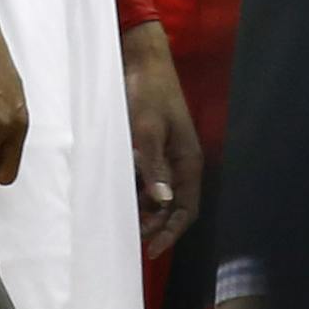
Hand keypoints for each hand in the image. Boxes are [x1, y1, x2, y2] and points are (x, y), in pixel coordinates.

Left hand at [121, 21, 203, 257]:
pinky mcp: (151, 146)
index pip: (187, 209)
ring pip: (160, 194)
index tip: (151, 248)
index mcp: (188, 161)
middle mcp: (181, 162)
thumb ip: (153, 164)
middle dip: (157, 226)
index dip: (171, 232)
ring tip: (125, 224)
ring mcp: (167, 154)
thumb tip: (162, 201)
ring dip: (147, 211)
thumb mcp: (146, 128)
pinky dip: (137, 191)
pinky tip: (119, 197)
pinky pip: (148, 177)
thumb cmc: (147, 91)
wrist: (140, 59)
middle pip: (174, 207)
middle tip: (133, 240)